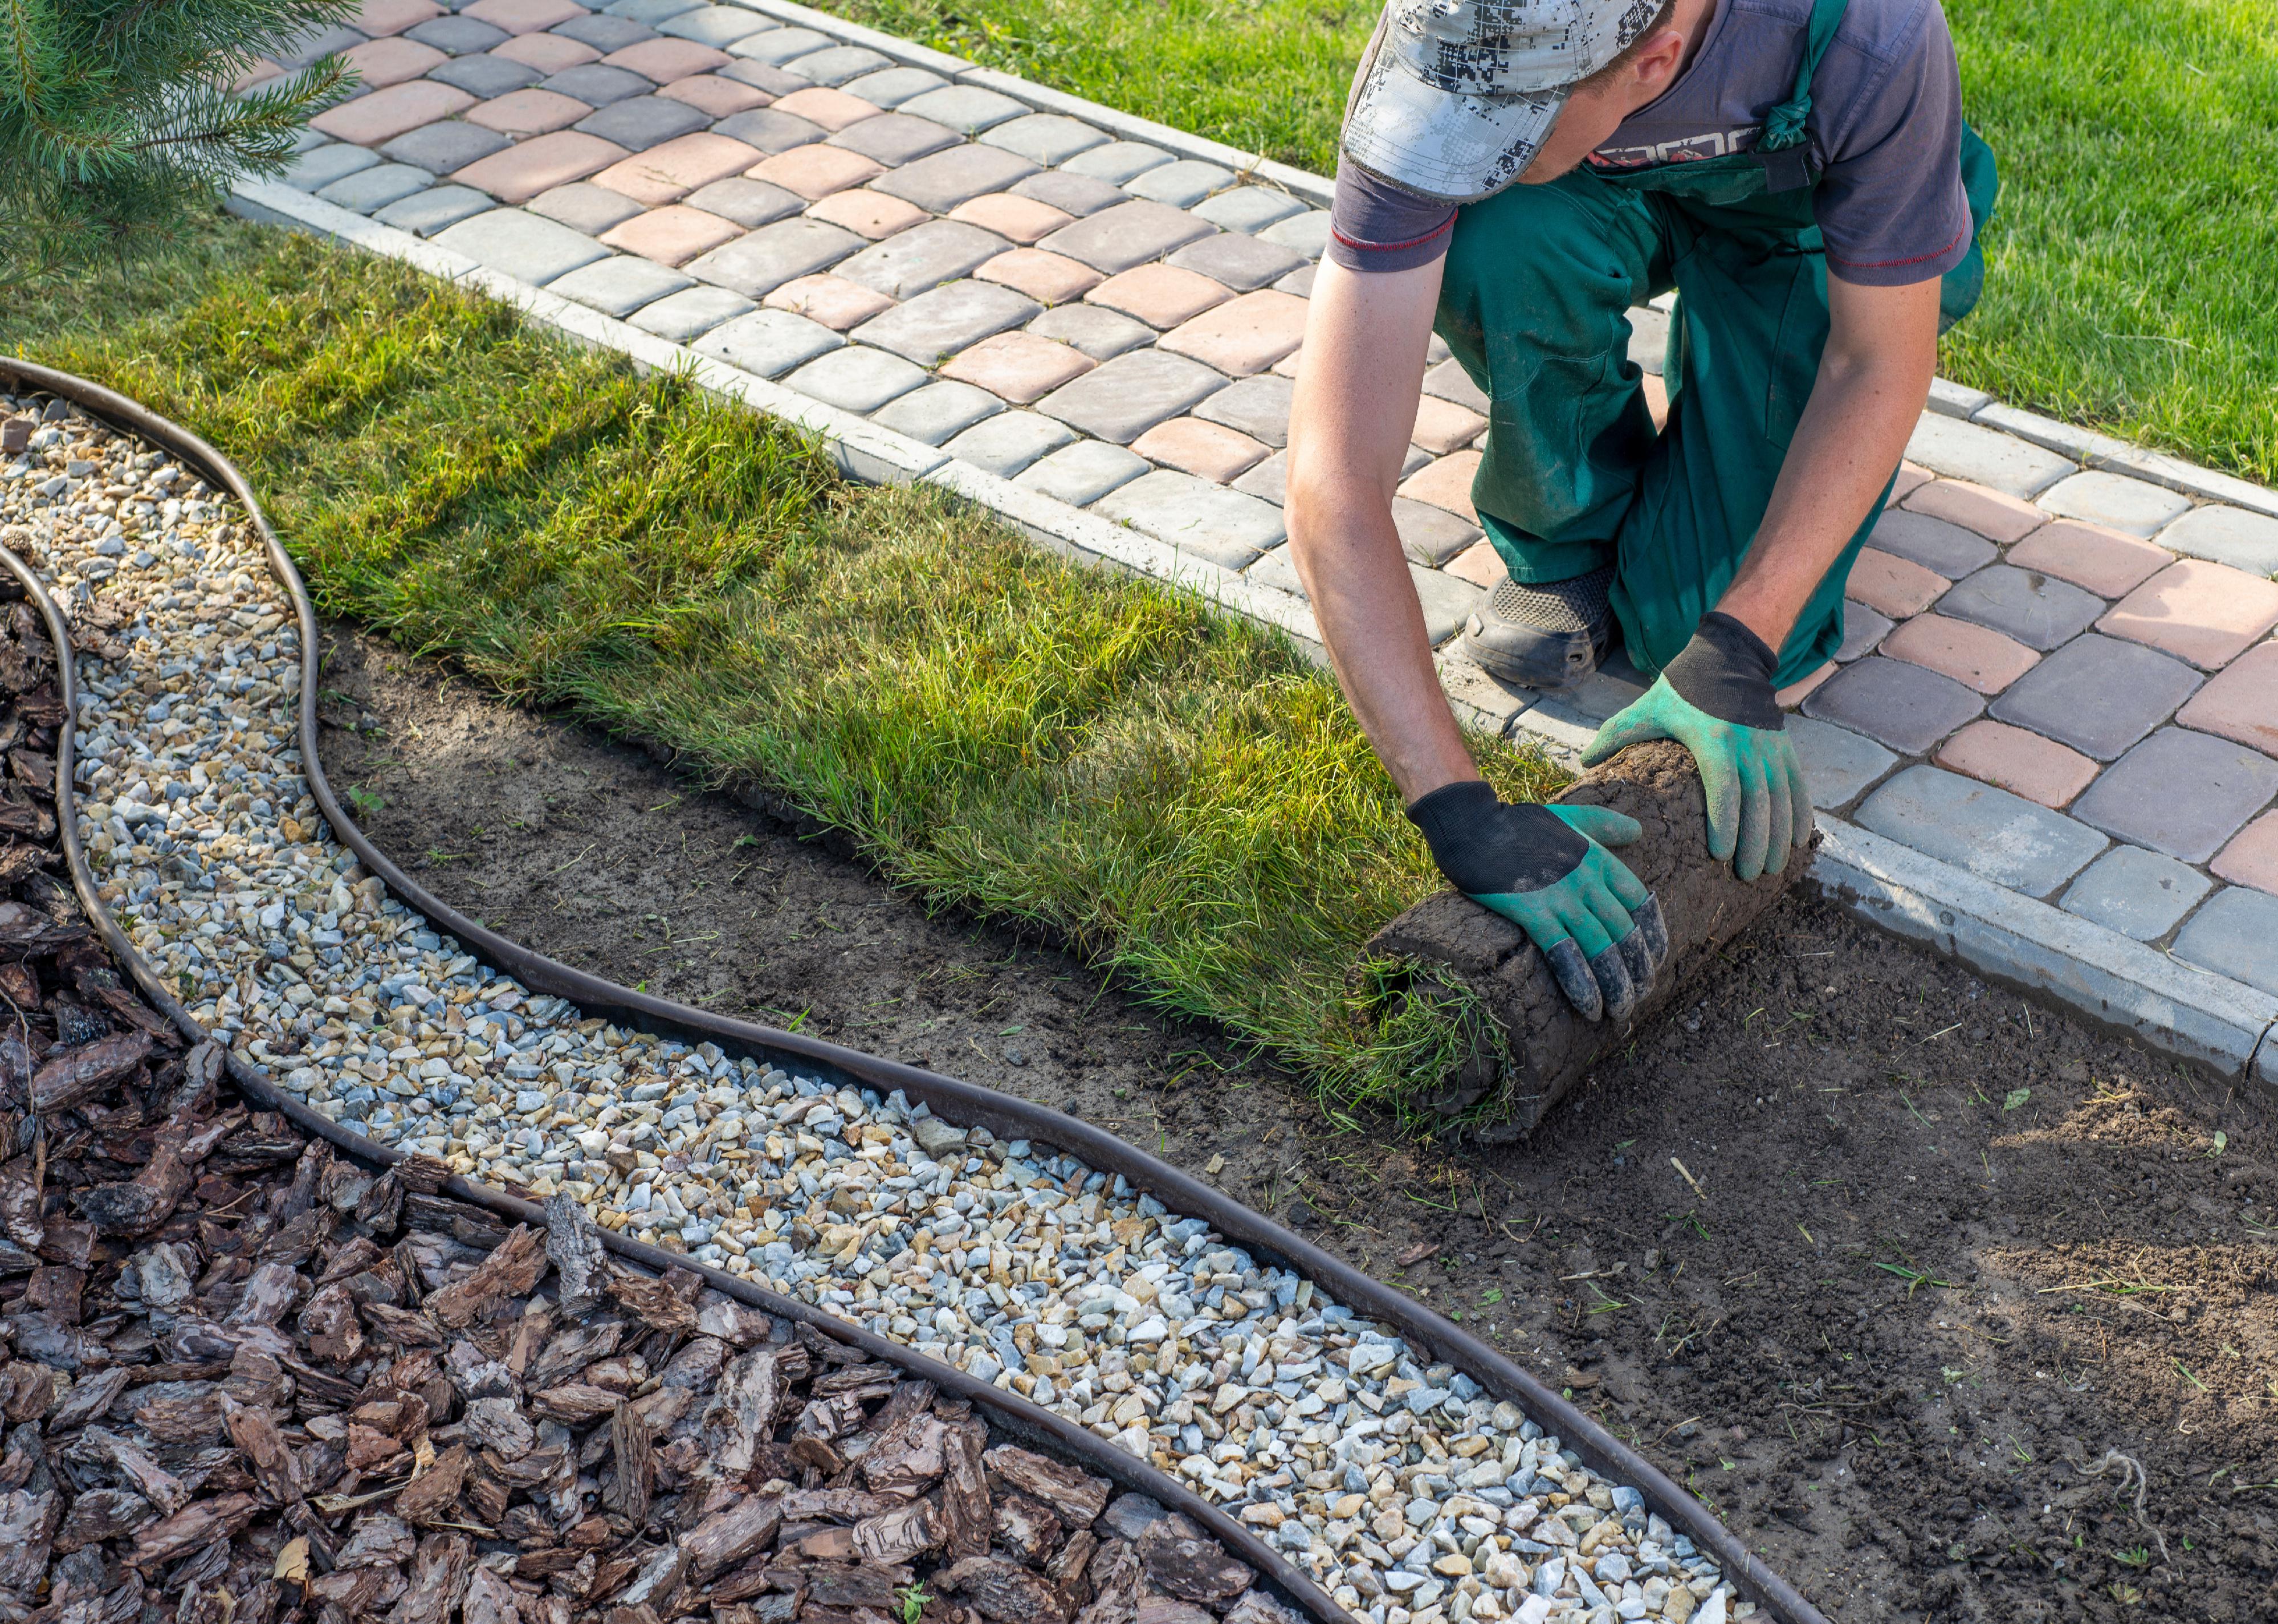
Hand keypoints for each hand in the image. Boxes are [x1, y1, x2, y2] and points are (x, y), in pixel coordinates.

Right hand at [1407, 780, 1669, 1022]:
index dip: (1652, 936)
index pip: (1640, 903)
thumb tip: (1638, 831)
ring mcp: (1560, 896)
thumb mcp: (1570, 816)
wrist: (1474, 825)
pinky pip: (1564, 953)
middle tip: (1640, 997)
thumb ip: (1605, 825)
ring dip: (1615, 985)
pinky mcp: (1532, 911)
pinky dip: (1580, 983)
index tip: (1654, 962)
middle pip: (1624, 932)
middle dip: (1637, 970)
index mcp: (1599, 859)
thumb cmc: (1518, 823)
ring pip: (1601, 947)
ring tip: (1620, 1012)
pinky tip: (1588, 1007)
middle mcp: (1587, 879)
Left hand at [1583, 613, 1815, 881]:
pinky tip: (1798, 841)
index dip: (1725, 823)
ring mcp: (1770, 748)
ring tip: (1771, 869)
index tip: (1721, 855)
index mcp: (1713, 739)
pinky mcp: (1785, 748)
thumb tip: (1583, 762)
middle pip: (1757, 801)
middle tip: (1746, 876)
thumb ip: (1615, 735)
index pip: (1723, 787)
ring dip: (1779, 836)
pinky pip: (1797, 786)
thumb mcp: (1646, 708)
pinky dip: (1800, 814)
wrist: (1728, 660)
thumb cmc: (1680, 691)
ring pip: (1781, 798)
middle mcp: (1748, 745)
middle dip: (1755, 842)